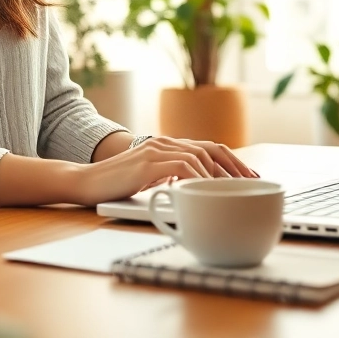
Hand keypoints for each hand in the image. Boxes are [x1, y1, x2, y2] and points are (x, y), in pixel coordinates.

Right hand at [69, 136, 259, 206]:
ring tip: (230, 192)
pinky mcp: (147, 162)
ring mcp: (156, 150)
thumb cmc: (116, 187)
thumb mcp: (150, 181)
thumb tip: (197, 194)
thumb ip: (171, 179)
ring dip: (218, 175)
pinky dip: (197, 177)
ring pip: (199, 156)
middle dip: (236, 167)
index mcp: (168, 146)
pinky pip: (182, 166)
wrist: (86, 182)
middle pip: (211, 148)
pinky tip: (203, 191)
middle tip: (252, 184)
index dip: (233, 162)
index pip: (209, 148)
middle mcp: (165, 143)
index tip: (251, 178)